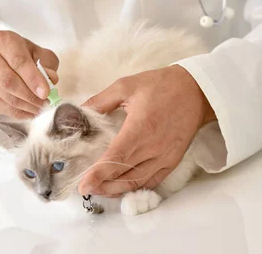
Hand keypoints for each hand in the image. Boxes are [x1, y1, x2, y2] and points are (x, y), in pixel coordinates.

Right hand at [0, 30, 58, 119]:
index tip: (45, 92)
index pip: (18, 61)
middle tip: (45, 102)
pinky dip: (18, 113)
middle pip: (8, 80)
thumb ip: (48, 65)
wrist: (9, 58)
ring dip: (26, 105)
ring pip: (5, 96)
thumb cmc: (27, 54)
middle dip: (29, 95)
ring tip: (41, 107)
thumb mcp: (41, 54)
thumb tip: (50, 80)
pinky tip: (31, 111)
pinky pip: (1, 107)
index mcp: (3, 40)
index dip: (32, 78)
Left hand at [78, 65, 215, 197]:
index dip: (98, 174)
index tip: (83, 184)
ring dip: (117, 189)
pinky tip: (123, 186)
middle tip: (85, 187)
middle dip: (102, 184)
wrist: (195, 90)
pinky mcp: (173, 160)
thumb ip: (101, 100)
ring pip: (137, 182)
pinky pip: (152, 181)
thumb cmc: (160, 85)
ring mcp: (165, 157)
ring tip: (100, 189)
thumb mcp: (126, 86)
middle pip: (124, 175)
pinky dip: (136, 187)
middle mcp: (153, 147)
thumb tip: (80, 112)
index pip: (115, 158)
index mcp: (140, 128)